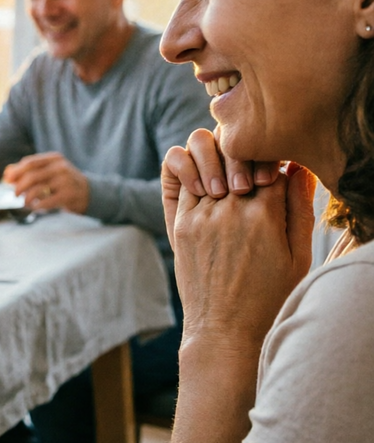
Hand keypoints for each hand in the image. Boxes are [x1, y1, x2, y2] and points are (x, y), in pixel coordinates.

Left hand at [2, 152, 89, 213]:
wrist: (89, 192)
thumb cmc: (63, 182)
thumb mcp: (49, 172)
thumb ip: (30, 171)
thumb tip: (7, 174)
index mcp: (54, 158)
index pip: (30, 162)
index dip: (16, 171)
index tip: (7, 180)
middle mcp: (60, 167)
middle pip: (32, 175)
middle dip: (19, 186)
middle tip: (15, 194)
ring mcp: (66, 181)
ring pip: (38, 188)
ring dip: (27, 197)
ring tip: (25, 203)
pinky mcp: (69, 195)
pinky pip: (47, 201)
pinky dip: (38, 205)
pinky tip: (35, 207)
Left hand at [161, 130, 314, 349]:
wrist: (223, 328)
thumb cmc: (269, 296)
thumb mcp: (298, 255)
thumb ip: (300, 208)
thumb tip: (296, 168)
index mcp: (264, 215)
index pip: (270, 160)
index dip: (273, 160)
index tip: (274, 172)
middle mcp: (230, 209)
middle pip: (235, 152)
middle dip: (244, 152)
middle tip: (249, 170)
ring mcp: (201, 215)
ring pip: (204, 157)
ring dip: (216, 157)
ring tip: (227, 178)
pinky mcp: (180, 224)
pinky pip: (181, 179)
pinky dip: (191, 171)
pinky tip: (206, 186)